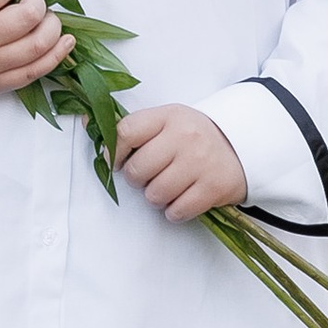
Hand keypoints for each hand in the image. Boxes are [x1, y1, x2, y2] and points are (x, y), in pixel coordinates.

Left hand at [118, 103, 247, 223]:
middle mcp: (184, 137)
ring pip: (155, 194)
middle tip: (149, 176)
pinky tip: (181, 199)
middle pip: (137, 170)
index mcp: (169, 116)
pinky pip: (177, 211)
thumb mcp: (167, 121)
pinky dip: (174, 211)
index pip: (126, 132)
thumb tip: (85, 122)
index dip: (113, 152)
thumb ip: (131, 127)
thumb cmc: (195, 137)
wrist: (243, 146)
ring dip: (156, 197)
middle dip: (137, 179)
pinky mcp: (213, 187)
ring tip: (167, 187)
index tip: (116, 162)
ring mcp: (200, 162)